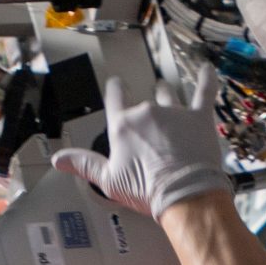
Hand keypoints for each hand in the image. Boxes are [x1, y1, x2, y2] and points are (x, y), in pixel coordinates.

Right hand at [51, 69, 230, 219]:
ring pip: (169, 94)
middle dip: (146, 106)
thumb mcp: (108, 181)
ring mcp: (174, 112)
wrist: (184, 194)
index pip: (115, 98)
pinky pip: (204, 91)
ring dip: (167, 94)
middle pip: (144, 100)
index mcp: (123, 125)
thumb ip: (83, 164)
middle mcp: (146, 113)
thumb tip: (58, 159)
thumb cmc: (146, 190)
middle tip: (150, 121)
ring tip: (167, 96)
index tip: (117, 85)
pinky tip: (207, 69)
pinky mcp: (199, 117)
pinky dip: (207, 79)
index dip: (115, 89)